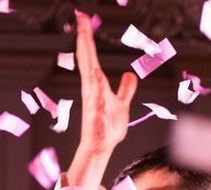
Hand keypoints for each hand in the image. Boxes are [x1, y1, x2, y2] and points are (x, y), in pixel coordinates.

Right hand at [64, 12, 138, 188]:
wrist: (102, 147)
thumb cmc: (108, 128)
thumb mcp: (122, 103)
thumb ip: (125, 89)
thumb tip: (129, 75)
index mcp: (96, 84)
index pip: (91, 57)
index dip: (88, 40)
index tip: (84, 23)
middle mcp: (91, 88)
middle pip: (86, 58)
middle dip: (84, 39)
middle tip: (81, 20)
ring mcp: (92, 98)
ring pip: (88, 70)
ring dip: (86, 53)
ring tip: (84, 36)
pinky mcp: (95, 110)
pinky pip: (95, 93)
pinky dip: (94, 81)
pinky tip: (94, 71)